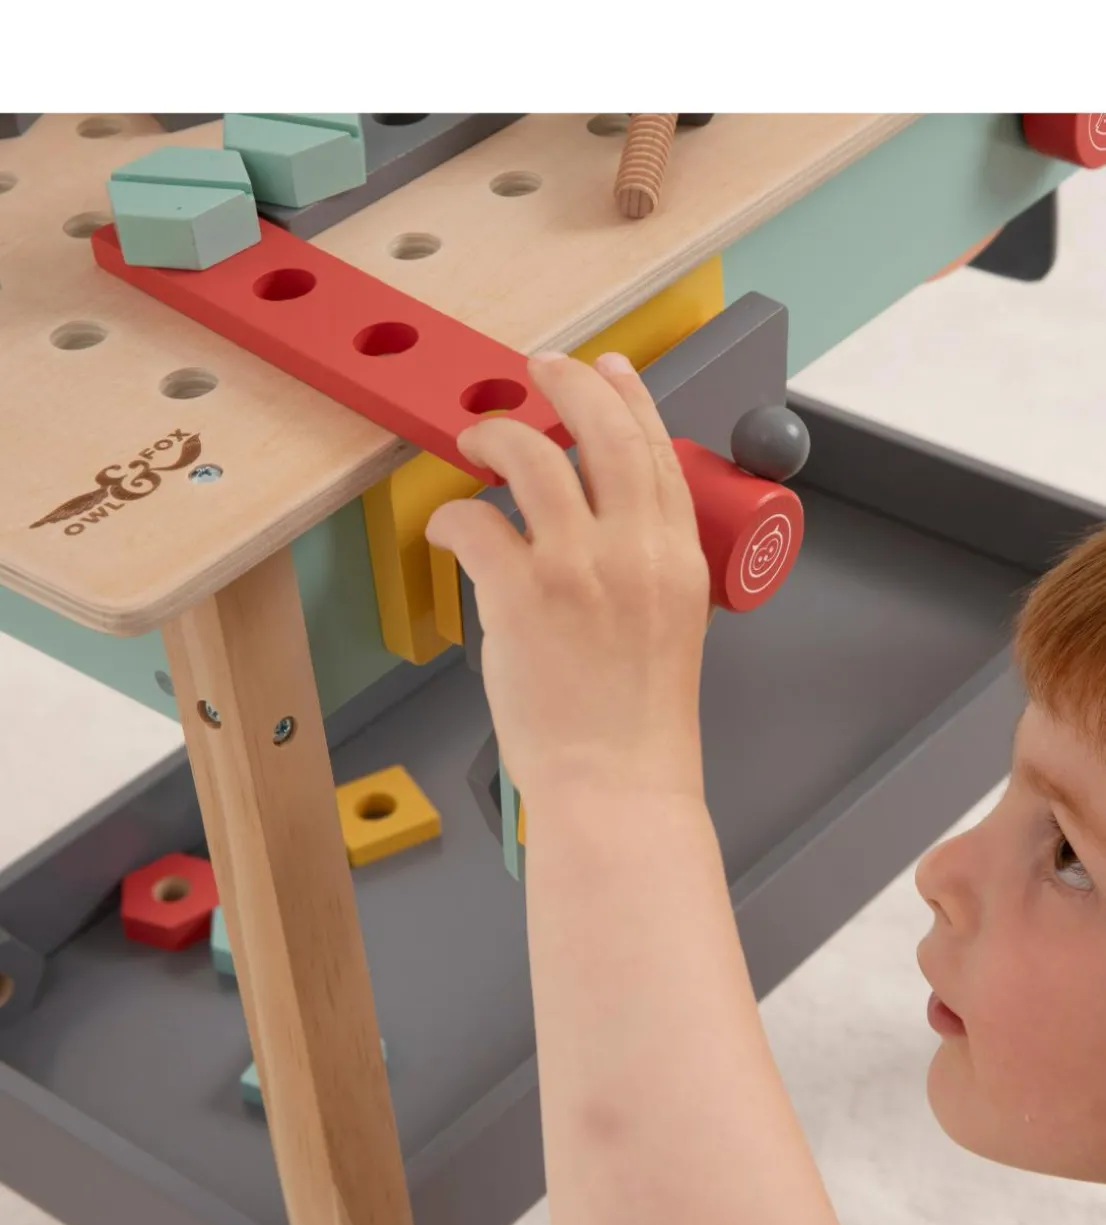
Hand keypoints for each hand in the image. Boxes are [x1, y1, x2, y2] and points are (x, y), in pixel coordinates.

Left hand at [425, 351, 710, 811]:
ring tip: (478, 435)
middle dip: (568, 384)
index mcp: (678, 556)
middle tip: (540, 368)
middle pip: (603, 432)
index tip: (611, 370)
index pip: (656, 451)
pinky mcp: (520, 596)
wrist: (618, 783)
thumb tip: (600, 524)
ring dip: (499, 434)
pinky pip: (475, 519)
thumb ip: (647, 565)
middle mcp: (635, 550)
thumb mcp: (672, 626)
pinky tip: (449, 523)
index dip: (629, 399)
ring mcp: (578, 568)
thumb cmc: (637, 722)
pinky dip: (454, 512)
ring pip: (533, 457)